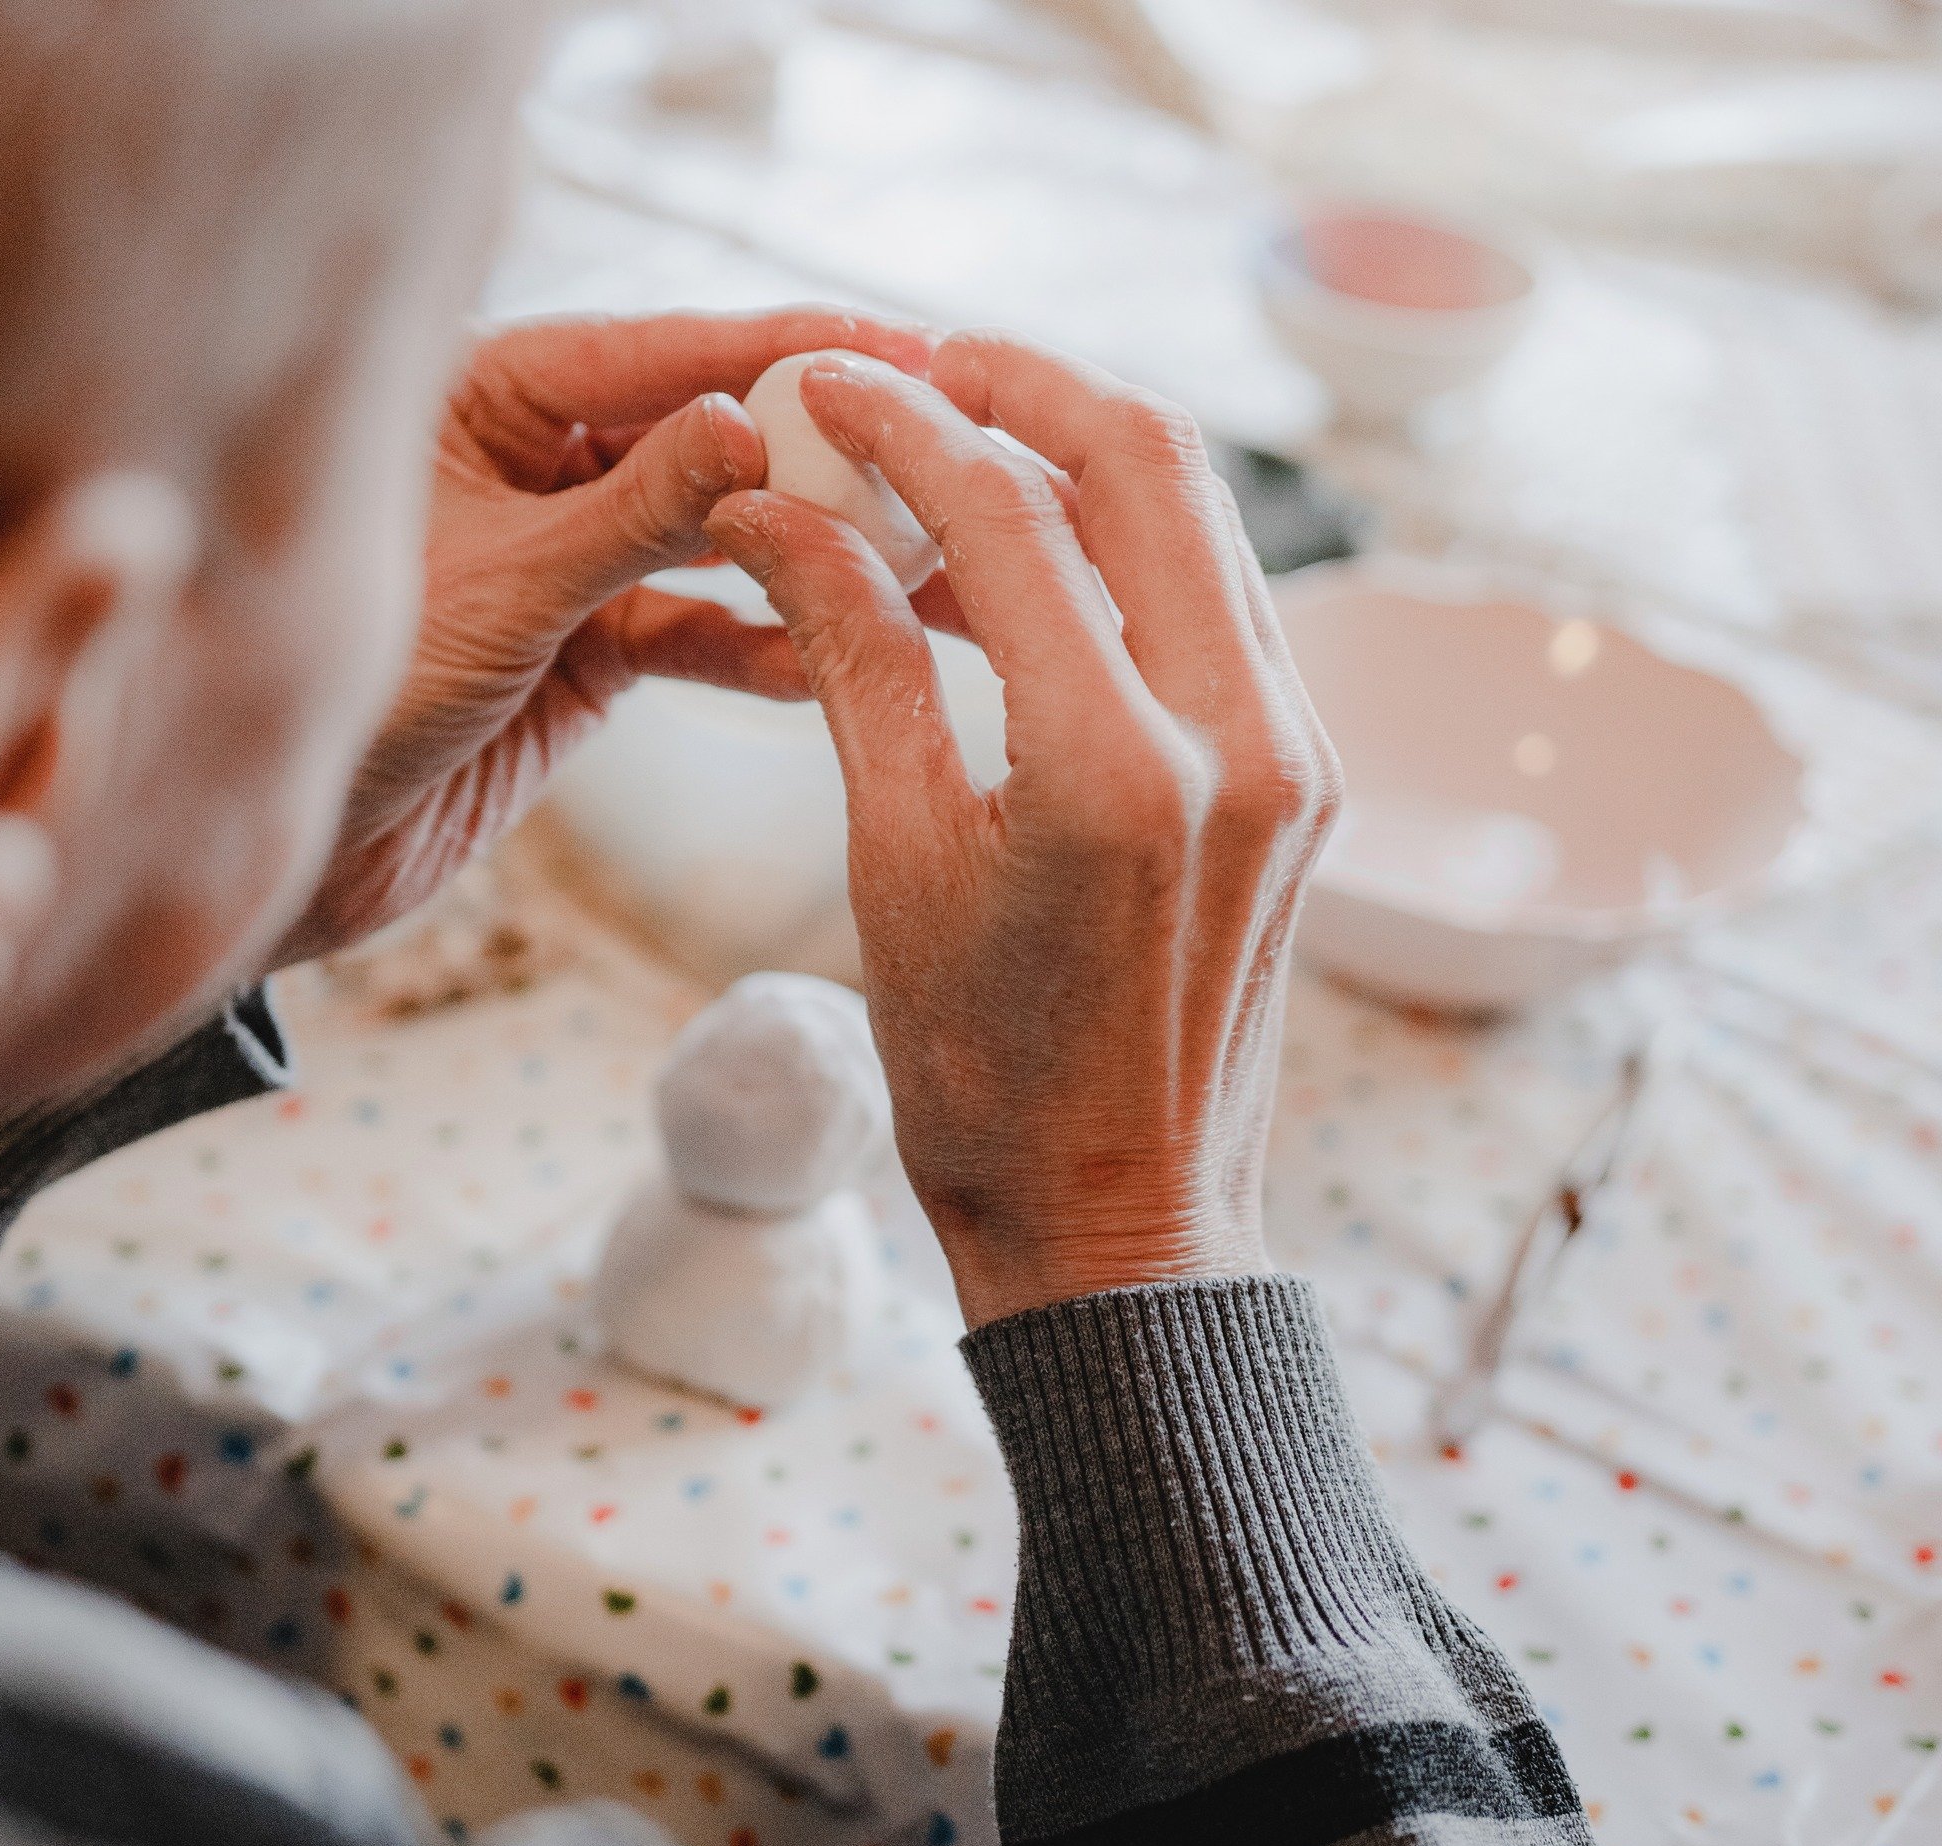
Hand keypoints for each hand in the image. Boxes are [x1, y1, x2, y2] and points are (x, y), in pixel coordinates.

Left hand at [272, 307, 935, 966]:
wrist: (302, 851)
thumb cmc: (353, 696)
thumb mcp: (507, 585)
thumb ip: (633, 511)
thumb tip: (751, 422)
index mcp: (480, 394)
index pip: (656, 349)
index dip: (781, 348)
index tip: (895, 345)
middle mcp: (529, 462)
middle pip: (701, 436)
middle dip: (813, 453)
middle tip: (931, 452)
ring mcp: (566, 559)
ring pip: (712, 538)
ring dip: (803, 554)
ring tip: (911, 560)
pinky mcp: (587, 649)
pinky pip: (694, 633)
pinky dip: (756, 648)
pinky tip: (826, 658)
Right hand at [707, 333, 1338, 1327]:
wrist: (1120, 1226)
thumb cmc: (986, 1089)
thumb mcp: (893, 872)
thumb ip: (854, 664)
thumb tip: (787, 517)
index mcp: (1116, 776)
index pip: (1008, 520)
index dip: (901, 428)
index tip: (824, 388)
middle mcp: (1241, 744)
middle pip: (1149, 464)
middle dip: (1023, 386)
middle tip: (916, 371)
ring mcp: (1296, 760)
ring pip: (1203, 524)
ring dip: (1087, 457)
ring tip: (968, 450)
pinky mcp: (1306, 783)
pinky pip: (1225, 607)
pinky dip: (1138, 550)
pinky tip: (1049, 559)